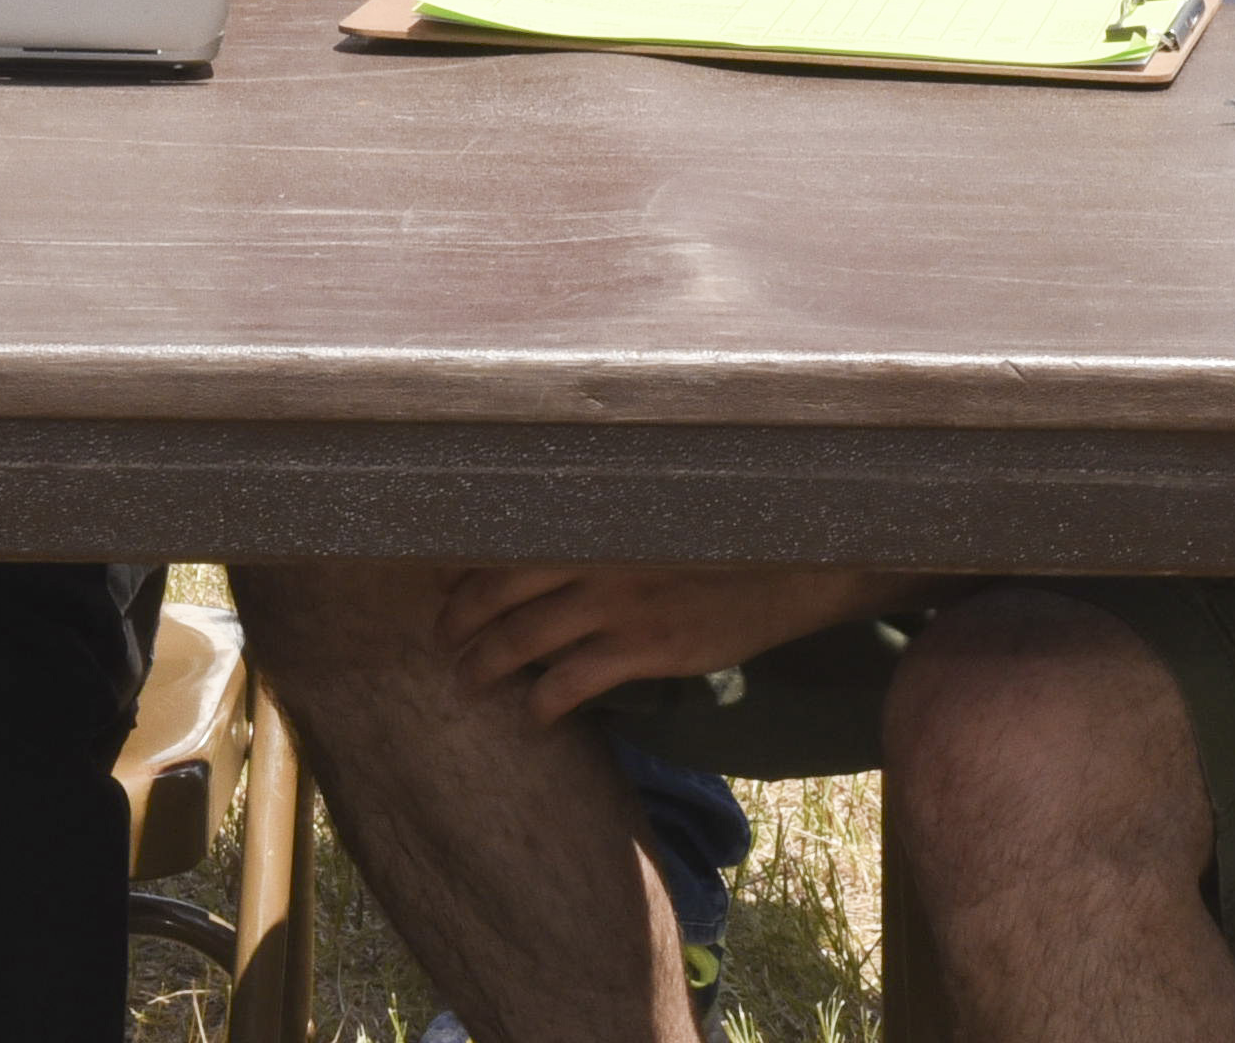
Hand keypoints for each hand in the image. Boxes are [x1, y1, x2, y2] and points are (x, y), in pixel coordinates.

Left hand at [430, 564, 928, 724]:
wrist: (795, 563)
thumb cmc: (725, 535)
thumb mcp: (656, 516)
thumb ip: (604, 527)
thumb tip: (555, 549)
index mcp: (594, 517)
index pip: (505, 541)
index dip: (463, 570)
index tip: (439, 588)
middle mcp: (596, 554)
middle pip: (498, 591)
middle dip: (459, 622)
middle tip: (442, 643)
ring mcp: (620, 602)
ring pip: (524, 640)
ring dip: (485, 666)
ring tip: (467, 682)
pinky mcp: (647, 648)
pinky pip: (572, 683)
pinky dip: (542, 704)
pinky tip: (533, 718)